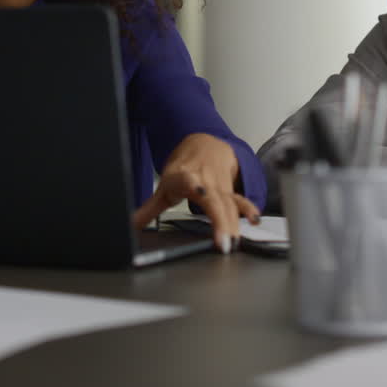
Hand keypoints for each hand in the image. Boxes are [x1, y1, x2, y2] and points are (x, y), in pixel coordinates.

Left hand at [131, 133, 260, 253]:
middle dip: (220, 221)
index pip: (190, 180)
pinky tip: (254, 221)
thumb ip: (149, 210)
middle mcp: (205, 180)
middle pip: (214, 199)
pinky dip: (248, 210)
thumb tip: (132, 226)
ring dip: (233, 223)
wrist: (204, 143)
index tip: (200, 192)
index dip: (196, 186)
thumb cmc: (184, 167)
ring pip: (229, 204)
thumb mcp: (164, 187)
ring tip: (234, 241)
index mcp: (185, 177)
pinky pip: (240, 200)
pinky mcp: (231, 189)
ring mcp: (220, 184)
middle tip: (222, 243)